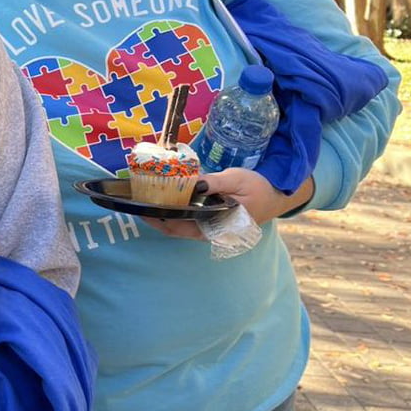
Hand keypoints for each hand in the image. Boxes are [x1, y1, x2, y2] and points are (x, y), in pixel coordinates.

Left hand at [144, 169, 315, 239]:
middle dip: (152, 216)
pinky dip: (172, 207)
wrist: (276, 195)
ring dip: (160, 212)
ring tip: (144, 196)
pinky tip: (163, 195)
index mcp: (215, 226)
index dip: (157, 219)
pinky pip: (185, 216)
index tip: (140, 207)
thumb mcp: (237, 180)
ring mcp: (208, 226)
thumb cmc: (258, 188)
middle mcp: (209, 231)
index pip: (178, 227)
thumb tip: (193, 184)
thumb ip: (215, 183)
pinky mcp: (209, 219)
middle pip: (173, 227)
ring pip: (177, 223)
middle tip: (134, 199)